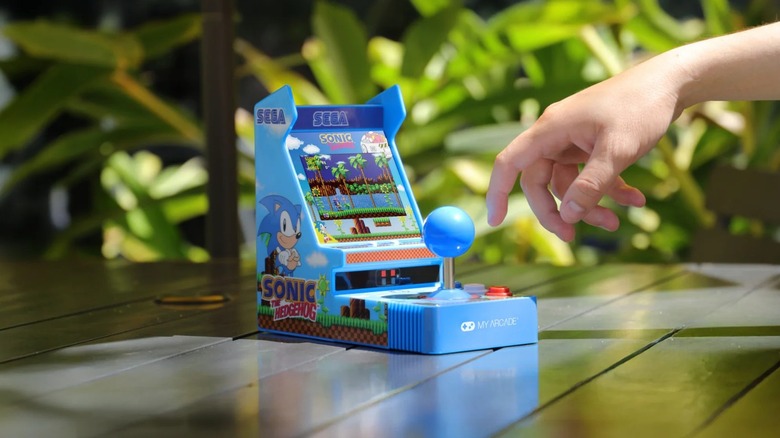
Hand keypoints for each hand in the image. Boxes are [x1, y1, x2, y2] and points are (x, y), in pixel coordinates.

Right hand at [486, 52, 685, 240]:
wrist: (672, 81)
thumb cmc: (642, 107)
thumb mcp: (617, 151)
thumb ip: (590, 186)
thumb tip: (567, 215)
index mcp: (550, 130)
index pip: (509, 163)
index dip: (497, 192)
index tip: (494, 221)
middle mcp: (557, 134)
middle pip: (539, 182)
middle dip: (556, 210)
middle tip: (572, 236)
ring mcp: (575, 139)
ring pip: (568, 183)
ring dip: (589, 205)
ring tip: (617, 221)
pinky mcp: (593, 143)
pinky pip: (590, 175)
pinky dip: (609, 191)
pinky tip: (635, 200)